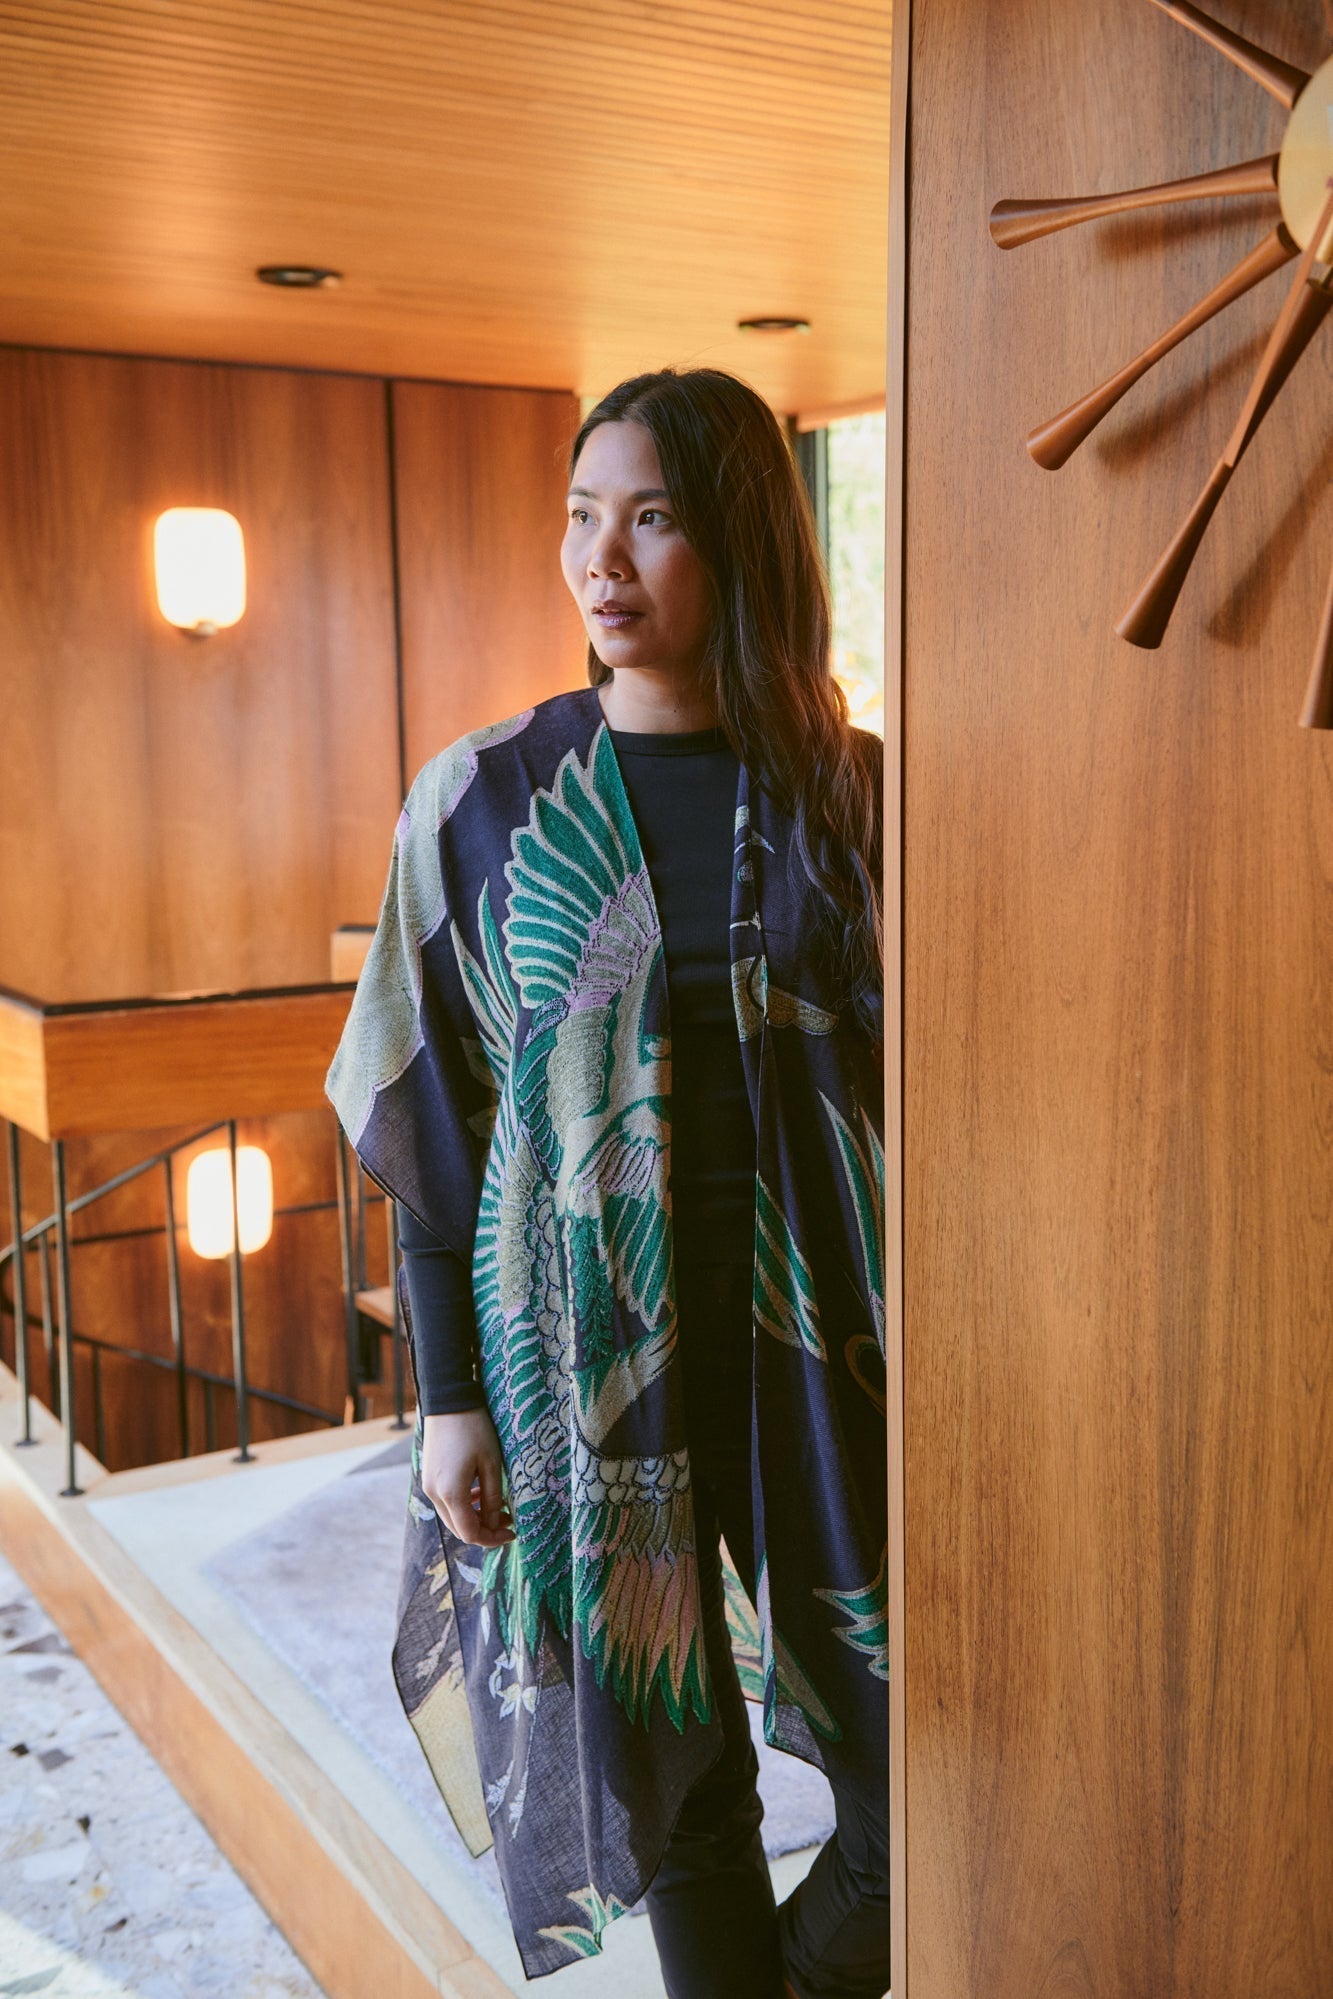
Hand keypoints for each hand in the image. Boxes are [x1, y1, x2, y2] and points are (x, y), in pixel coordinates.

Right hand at [420, 1408, 515, 1548]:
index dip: (492, 1538)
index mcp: (451, 1494)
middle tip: (508, 1521)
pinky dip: (464, 1504)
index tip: (512, 1532)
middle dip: (485, 1530)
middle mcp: (434, 1494)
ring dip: (474, 1517)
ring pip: (452, 1515)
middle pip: (459, 1528)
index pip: (470, 1533)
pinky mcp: (429, 1476)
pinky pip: (446, 1501)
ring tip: (499, 1507)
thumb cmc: (474, 1429)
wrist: (448, 1401)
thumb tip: (495, 1523)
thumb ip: (493, 1498)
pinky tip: (480, 1493)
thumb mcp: (491, 1463)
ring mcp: (428, 1485)